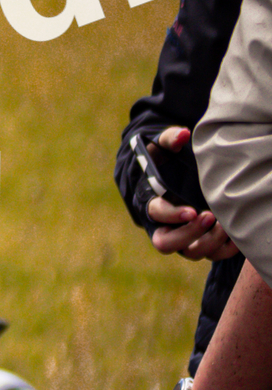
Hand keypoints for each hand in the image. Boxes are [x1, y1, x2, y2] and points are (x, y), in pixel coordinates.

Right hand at [143, 126, 234, 257]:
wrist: (176, 175)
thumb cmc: (168, 160)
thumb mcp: (165, 147)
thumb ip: (170, 139)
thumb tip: (182, 134)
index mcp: (152, 202)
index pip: (155, 214)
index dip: (172, 215)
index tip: (192, 211)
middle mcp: (165, 225)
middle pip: (166, 243)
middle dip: (189, 234)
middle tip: (209, 217)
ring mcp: (183, 237)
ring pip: (191, 252)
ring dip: (209, 242)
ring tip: (226, 224)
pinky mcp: (201, 242)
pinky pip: (212, 255)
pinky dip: (226, 249)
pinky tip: (236, 234)